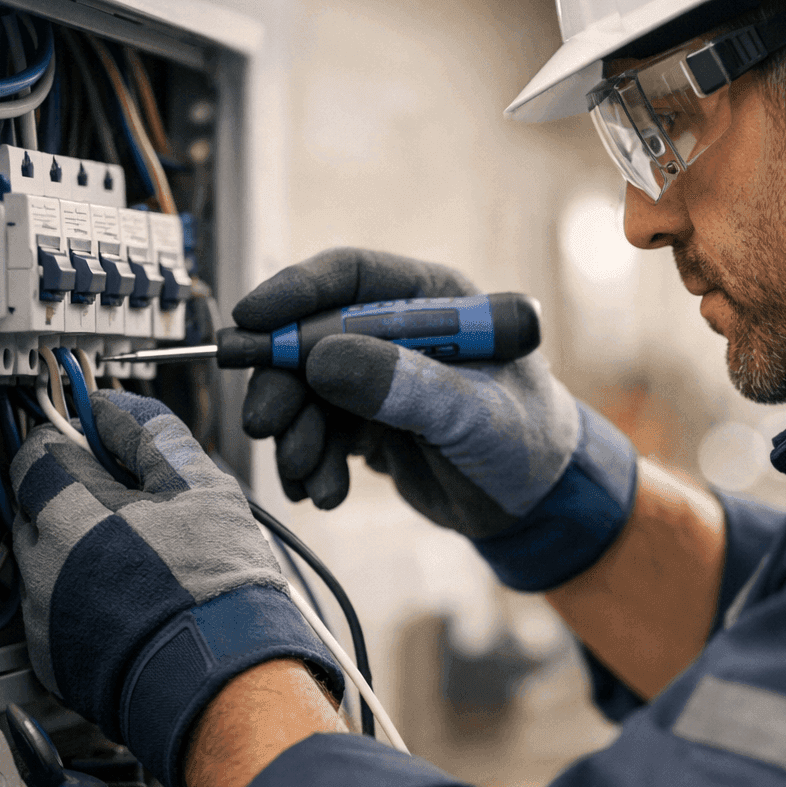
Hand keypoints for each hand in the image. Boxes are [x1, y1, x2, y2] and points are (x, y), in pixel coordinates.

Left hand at [10, 390, 342, 786]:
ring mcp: (42, 616)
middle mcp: (41, 564)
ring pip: (48, 557)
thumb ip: (151, 435)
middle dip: (80, 496)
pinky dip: (85, 598)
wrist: (225, 683)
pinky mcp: (52, 658)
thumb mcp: (203, 489)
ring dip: (82, 548)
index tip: (105, 445)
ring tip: (145, 562)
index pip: (38, 449)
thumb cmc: (220, 590)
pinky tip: (134, 602)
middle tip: (140, 508)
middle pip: (38, 503)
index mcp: (69, 514)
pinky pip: (57, 607)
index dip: (75, 439)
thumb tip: (114, 407)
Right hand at [235, 248, 637, 590]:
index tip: (250, 321)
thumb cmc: (527, 446)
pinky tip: (323, 492)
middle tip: (266, 425)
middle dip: (283, 382)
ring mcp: (380, 375)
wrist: (535, 510)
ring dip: (296, 434)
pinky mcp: (367, 420)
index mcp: (436, 301)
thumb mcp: (475, 416)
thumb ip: (407, 386)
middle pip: (313, 336)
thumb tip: (323, 358)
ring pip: (306, 389)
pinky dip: (310, 462)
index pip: (353, 277)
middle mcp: (400, 330)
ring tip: (308, 477)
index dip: (295, 293)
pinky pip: (317, 431)